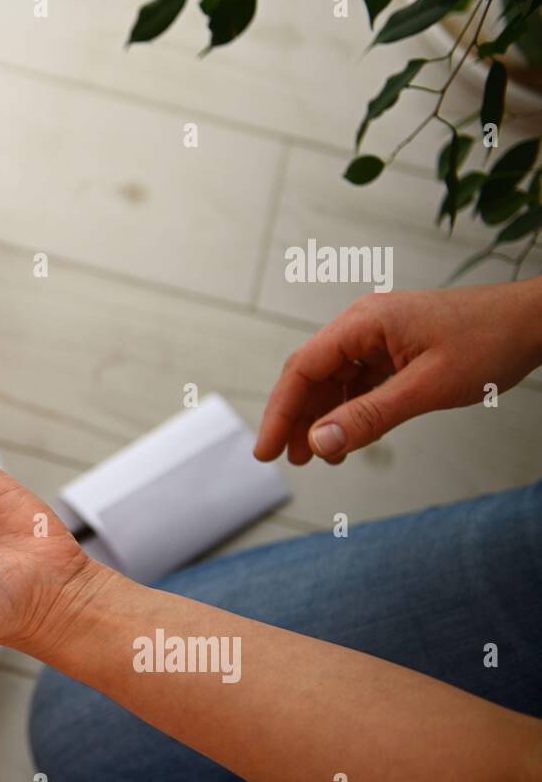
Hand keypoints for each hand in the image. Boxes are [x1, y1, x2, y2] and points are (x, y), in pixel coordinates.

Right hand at [255, 279, 541, 464]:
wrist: (535, 321)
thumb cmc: (490, 342)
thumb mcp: (426, 387)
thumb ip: (369, 416)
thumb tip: (319, 443)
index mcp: (363, 322)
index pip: (302, 369)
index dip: (280, 412)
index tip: (267, 451)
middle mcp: (363, 324)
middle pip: (310, 374)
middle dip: (296, 418)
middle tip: (288, 460)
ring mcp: (378, 336)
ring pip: (333, 380)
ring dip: (321, 417)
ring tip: (318, 457)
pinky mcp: (394, 349)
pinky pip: (358, 381)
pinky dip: (348, 409)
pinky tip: (349, 435)